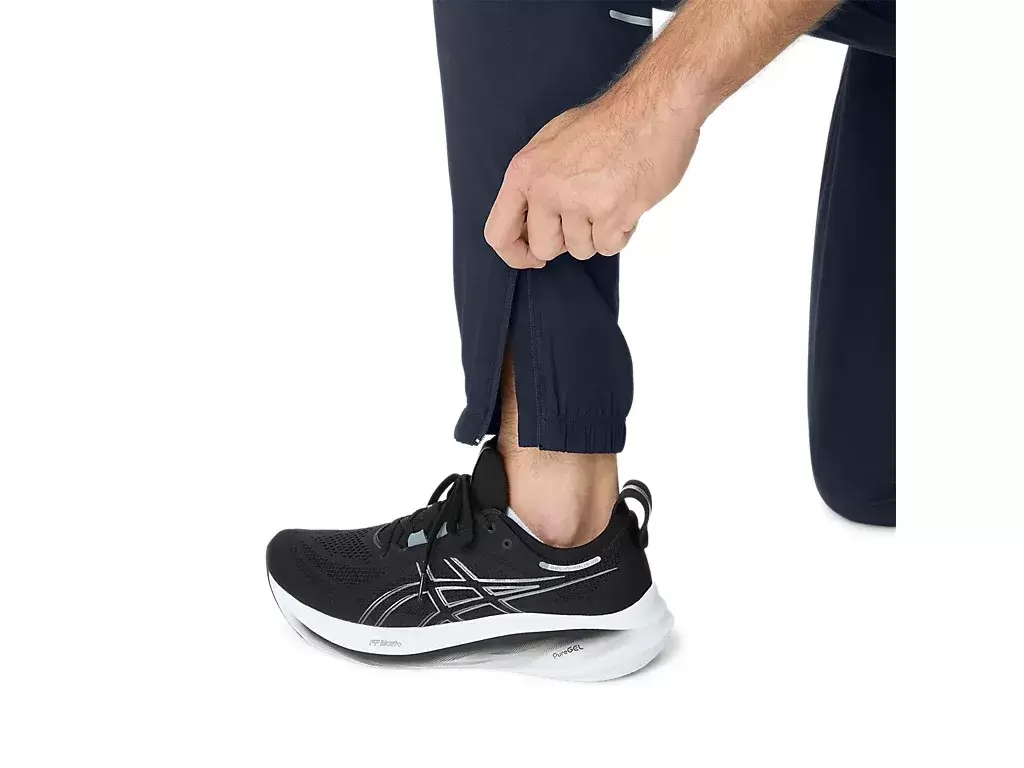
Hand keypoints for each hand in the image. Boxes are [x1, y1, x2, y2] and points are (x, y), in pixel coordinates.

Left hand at [484, 96, 699, 268]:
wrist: (655, 107)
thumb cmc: (608, 122)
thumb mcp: (552, 142)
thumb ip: (535, 183)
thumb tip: (527, 221)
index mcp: (524, 171)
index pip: (498, 232)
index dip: (515, 253)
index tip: (533, 256)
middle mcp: (546, 188)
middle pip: (544, 247)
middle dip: (566, 239)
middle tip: (586, 213)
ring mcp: (578, 202)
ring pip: (580, 249)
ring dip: (597, 233)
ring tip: (610, 197)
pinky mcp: (610, 213)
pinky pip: (608, 246)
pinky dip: (620, 232)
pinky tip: (626, 203)